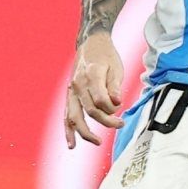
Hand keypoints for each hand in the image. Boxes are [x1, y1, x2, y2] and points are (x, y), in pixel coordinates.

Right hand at [65, 33, 125, 148]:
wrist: (90, 44)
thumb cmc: (106, 56)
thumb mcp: (116, 67)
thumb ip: (115, 87)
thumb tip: (117, 103)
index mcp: (91, 75)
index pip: (100, 99)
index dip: (112, 108)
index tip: (121, 108)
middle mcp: (78, 84)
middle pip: (89, 110)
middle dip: (105, 121)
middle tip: (120, 124)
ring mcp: (71, 91)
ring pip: (74, 116)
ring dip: (85, 132)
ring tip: (97, 141)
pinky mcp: (69, 96)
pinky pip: (66, 115)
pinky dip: (68, 130)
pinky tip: (72, 144)